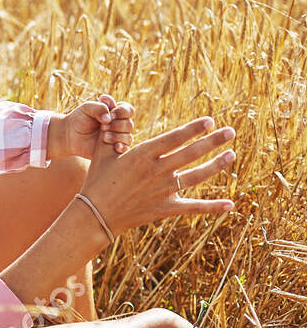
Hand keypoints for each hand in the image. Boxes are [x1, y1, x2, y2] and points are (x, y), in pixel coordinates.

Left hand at [51, 93, 134, 158]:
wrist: (69, 135)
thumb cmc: (79, 118)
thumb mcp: (87, 108)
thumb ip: (99, 107)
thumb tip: (109, 118)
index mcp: (115, 113)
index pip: (128, 110)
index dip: (122, 112)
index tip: (110, 114)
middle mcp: (119, 125)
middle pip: (129, 124)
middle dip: (117, 125)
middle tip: (103, 127)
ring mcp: (117, 138)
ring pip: (128, 137)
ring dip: (117, 136)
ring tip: (103, 137)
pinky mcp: (113, 149)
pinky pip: (125, 149)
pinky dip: (123, 147)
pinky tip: (116, 146)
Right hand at [77, 116, 236, 237]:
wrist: (95, 213)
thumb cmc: (98, 180)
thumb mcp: (102, 153)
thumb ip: (112, 134)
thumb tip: (113, 113)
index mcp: (142, 155)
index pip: (174, 138)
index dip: (193, 129)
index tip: (210, 120)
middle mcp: (156, 171)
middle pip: (190, 153)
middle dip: (213, 141)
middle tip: (231, 131)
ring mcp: (162, 190)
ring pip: (196, 176)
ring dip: (216, 165)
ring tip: (232, 154)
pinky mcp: (165, 208)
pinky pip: (193, 207)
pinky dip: (212, 207)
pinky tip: (230, 204)